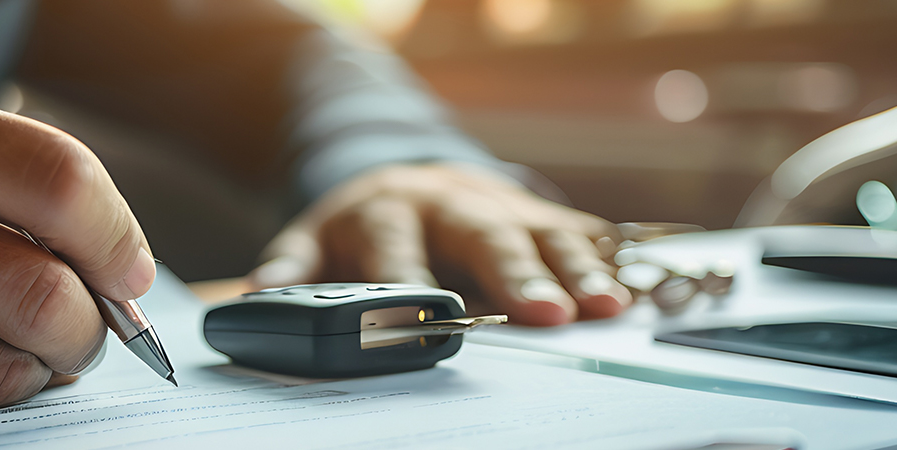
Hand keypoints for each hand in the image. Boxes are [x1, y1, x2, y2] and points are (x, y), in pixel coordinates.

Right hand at [0, 78, 155, 417]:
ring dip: (36, 369)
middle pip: (39, 294)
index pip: (57, 182)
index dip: (116, 238)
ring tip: (21, 343)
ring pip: (0, 370)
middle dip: (88, 327)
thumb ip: (16, 177)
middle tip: (86, 325)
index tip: (128, 271)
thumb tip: (120, 270)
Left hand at [248, 164, 627, 325]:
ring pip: (540, 234)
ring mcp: (500, 208)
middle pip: (482, 237)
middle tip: (546, 313)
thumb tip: (261, 291)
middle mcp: (449, 205)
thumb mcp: (313, 243)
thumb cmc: (361, 231)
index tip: (424, 316)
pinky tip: (634, 287)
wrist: (405, 181)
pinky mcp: (541, 215)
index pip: (395, 249)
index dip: (409, 283)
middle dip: (516, 274)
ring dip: (575, 270)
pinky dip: (609, 260)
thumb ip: (291, 267)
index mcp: (385, 212)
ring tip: (604, 306)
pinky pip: (581, 233)